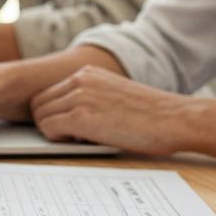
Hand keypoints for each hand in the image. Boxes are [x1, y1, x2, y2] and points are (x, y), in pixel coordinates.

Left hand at [32, 67, 196, 155]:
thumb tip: (63, 114)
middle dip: (49, 122)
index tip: (70, 126)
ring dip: (54, 132)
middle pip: (38, 104)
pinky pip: (48, 129)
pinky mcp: (81, 117)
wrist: (177, 119)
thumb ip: (89, 97)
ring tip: (81, 139)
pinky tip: (82, 142)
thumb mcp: (113, 94)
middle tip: (72, 136)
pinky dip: (59, 140)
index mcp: (87, 73)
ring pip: (40, 117)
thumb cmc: (152, 115)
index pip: (47, 93)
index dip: (54, 113)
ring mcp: (79, 97)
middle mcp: (79, 80)